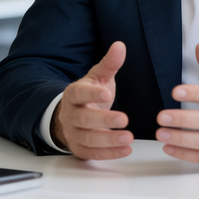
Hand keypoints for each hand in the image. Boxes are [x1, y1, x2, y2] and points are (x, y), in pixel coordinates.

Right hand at [51, 41, 132, 159]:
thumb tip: (120, 45)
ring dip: (108, 140)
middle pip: (83, 119)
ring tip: (128, 138)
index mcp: (74, 94)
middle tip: (124, 119)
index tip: (108, 93)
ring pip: (87, 139)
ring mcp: (73, 133)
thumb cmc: (89, 94)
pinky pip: (92, 154)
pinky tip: (126, 150)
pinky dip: (109, 154)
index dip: (92, 94)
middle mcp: (70, 115)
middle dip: (104, 120)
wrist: (73, 115)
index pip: (80, 94)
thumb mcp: (99, 77)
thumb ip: (110, 64)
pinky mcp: (79, 148)